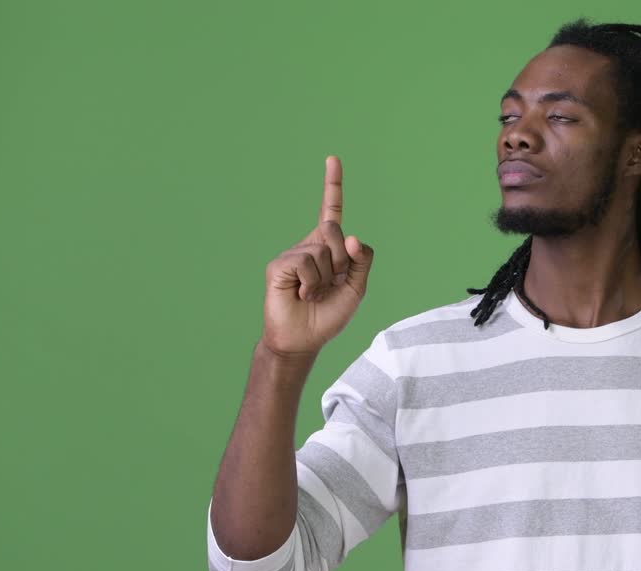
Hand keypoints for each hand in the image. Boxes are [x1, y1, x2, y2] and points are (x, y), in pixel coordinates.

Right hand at [260, 155, 373, 358]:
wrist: (303, 340)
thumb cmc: (328, 315)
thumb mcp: (356, 289)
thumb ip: (362, 262)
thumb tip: (351, 236)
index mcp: (329, 248)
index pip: (331, 210)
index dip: (332, 185)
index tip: (333, 159)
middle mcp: (310, 245)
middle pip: (335, 230)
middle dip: (342, 260)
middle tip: (332, 283)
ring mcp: (293, 253)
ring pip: (323, 249)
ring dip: (326, 278)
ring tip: (313, 293)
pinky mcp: (279, 265)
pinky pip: (306, 263)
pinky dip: (311, 283)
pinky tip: (301, 294)